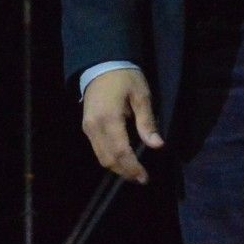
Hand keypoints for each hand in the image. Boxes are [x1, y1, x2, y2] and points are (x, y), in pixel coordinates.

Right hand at [81, 67, 161, 184]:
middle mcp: (94, 127)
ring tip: (133, 172)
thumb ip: (147, 122)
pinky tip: (123, 159)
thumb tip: (157, 145)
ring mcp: (88, 128)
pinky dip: (110, 158)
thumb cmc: (124, 78)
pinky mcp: (86, 127)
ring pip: (100, 157)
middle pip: (108, 159)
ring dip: (117, 168)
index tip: (145, 177)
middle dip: (125, 172)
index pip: (121, 151)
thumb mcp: (141, 96)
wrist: (100, 65)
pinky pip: (97, 149)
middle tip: (141, 178)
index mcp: (109, 118)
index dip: (133, 167)